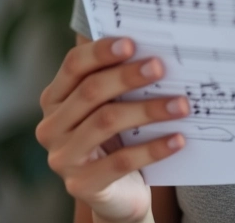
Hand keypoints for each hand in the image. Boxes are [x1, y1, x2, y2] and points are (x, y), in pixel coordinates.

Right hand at [36, 37, 188, 222]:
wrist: (119, 191)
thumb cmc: (118, 135)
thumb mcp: (114, 105)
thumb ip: (122, 79)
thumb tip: (156, 50)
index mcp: (56, 97)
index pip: (74, 65)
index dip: (101, 51)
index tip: (131, 43)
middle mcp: (52, 126)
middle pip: (91, 91)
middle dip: (128, 76)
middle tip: (160, 67)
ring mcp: (63, 157)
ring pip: (107, 122)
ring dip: (148, 109)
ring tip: (181, 105)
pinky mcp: (82, 185)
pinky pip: (122, 161)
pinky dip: (153, 148)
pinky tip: (178, 139)